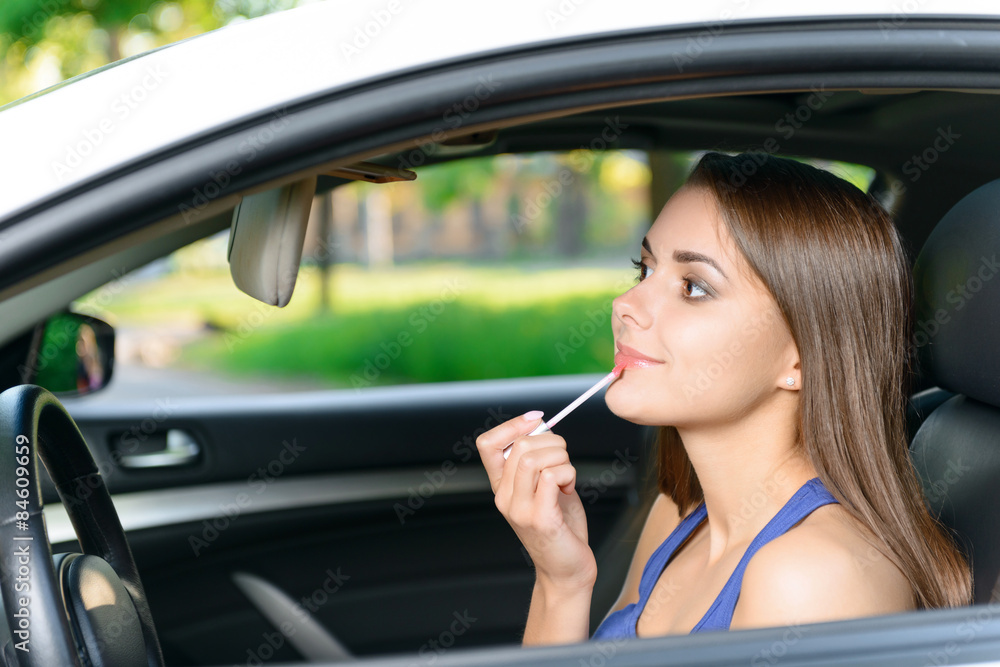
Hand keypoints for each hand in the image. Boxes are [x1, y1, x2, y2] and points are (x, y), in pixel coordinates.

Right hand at [476, 411, 596, 590]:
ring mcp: (520, 510)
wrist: (567, 569)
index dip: (512, 425)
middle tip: (564, 457)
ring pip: (535, 458)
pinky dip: (568, 473)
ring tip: (567, 475)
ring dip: (562, 458)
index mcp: (501, 486)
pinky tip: (569, 487)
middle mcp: (504, 497)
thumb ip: (539, 460)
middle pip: (520, 445)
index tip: (536, 420)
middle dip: (552, 441)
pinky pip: (553, 476)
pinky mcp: (540, 519)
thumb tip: (542, 428)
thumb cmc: (560, 526)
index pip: (487, 444)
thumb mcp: (544, 487)